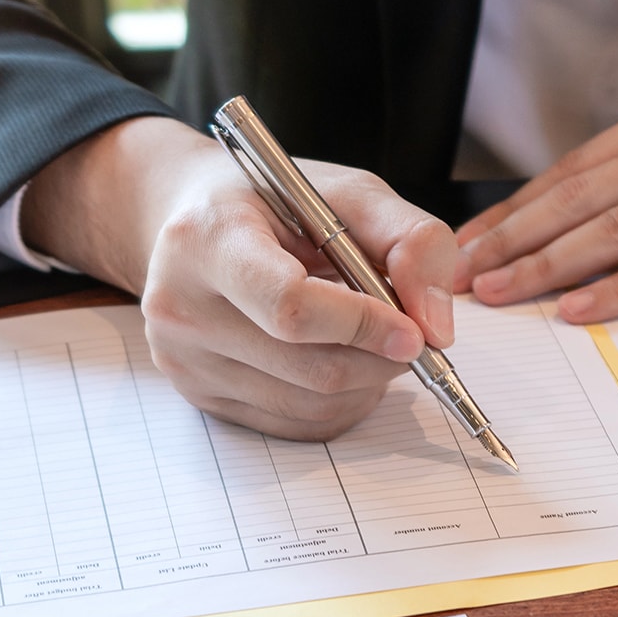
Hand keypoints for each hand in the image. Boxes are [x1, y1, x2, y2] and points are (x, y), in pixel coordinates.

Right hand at [24, 117, 459, 440]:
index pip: (290, 307)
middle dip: (381, 359)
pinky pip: (293, 425)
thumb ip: (409, 240)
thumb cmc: (271, 202)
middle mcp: (181, 305)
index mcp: (210, 238)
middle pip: (309, 367)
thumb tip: (435, 325)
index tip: (414, 331)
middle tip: (411, 335)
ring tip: (374, 342)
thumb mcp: (348, 191)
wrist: (190, 224)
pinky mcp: (198, 396)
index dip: (363, 326)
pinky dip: (339, 403)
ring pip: (309, 405)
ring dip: (367, 384)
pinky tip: (344, 362)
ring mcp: (184, 359)